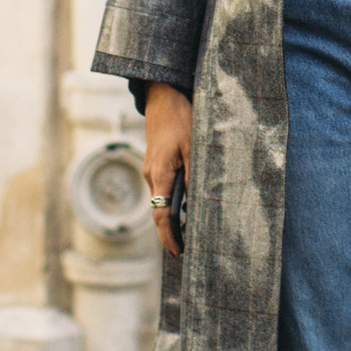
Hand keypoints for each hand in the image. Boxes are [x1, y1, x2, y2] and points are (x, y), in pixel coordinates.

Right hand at [144, 84, 192, 256]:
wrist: (163, 97)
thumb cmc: (181, 119)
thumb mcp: (194, 146)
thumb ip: (195, 174)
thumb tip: (199, 201)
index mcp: (160, 174)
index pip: (160, 215)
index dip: (168, 237)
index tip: (177, 253)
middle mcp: (151, 175)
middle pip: (160, 211)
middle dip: (173, 231)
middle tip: (190, 248)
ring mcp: (151, 169)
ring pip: (163, 199)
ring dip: (175, 215)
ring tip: (194, 229)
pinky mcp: (155, 163)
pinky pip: (164, 188)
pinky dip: (174, 200)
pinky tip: (190, 203)